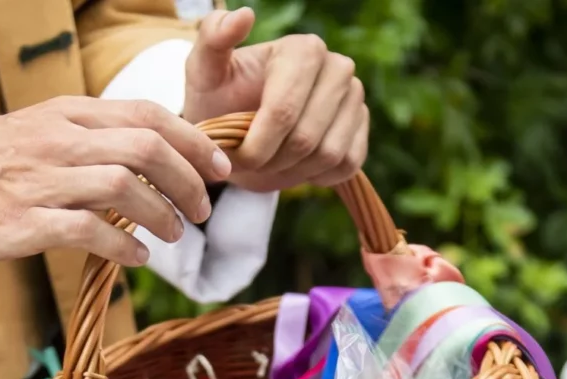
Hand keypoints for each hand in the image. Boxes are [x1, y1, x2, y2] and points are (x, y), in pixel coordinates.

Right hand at [0, 96, 231, 265]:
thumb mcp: (38, 135)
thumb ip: (89, 140)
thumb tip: (147, 156)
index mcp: (66, 114)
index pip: (146, 114)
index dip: (193, 141)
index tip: (219, 168)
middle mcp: (58, 140)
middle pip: (146, 147)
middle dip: (188, 180)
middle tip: (202, 211)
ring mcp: (42, 180)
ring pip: (124, 185)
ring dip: (161, 215)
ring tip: (174, 235)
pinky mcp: (26, 222)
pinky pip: (90, 230)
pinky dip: (123, 247)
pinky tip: (136, 260)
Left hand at [183, 7, 367, 192]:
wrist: (241, 130)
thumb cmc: (220, 100)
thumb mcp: (204, 72)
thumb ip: (213, 39)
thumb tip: (244, 15)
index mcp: (303, 50)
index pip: (283, 112)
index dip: (256, 147)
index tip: (235, 156)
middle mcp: (337, 69)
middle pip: (306, 139)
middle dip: (272, 161)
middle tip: (251, 161)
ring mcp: (354, 98)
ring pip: (328, 155)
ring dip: (293, 171)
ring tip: (272, 160)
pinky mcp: (362, 129)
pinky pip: (346, 165)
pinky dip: (317, 175)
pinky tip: (296, 163)